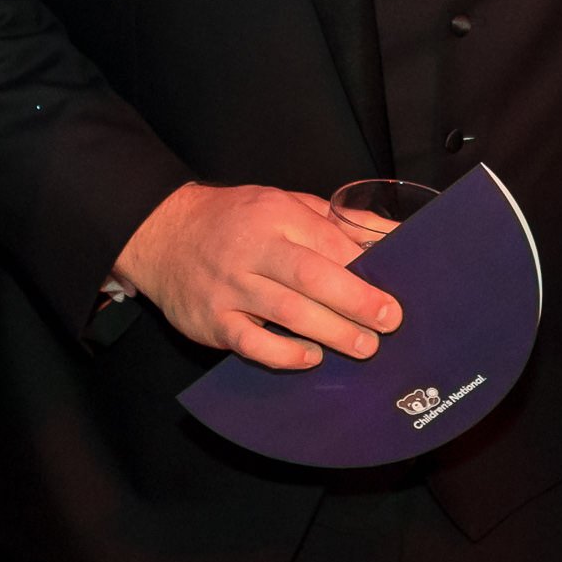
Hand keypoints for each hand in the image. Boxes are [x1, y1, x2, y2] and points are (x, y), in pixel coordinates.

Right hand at [113, 180, 402, 368]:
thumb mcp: (286, 203)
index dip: (364, 267)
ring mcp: (229, 286)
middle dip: (355, 301)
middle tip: (390, 321)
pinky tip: (310, 358)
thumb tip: (398, 234)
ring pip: (286, 312)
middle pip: (310, 277)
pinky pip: (250, 342)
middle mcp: (252, 250)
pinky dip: (283, 354)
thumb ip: (340, 222)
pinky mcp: (212, 320)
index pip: (327, 241)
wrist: (163, 234)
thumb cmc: (237, 221)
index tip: (395, 288)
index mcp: (276, 215)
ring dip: (330, 332)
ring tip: (365, 347)